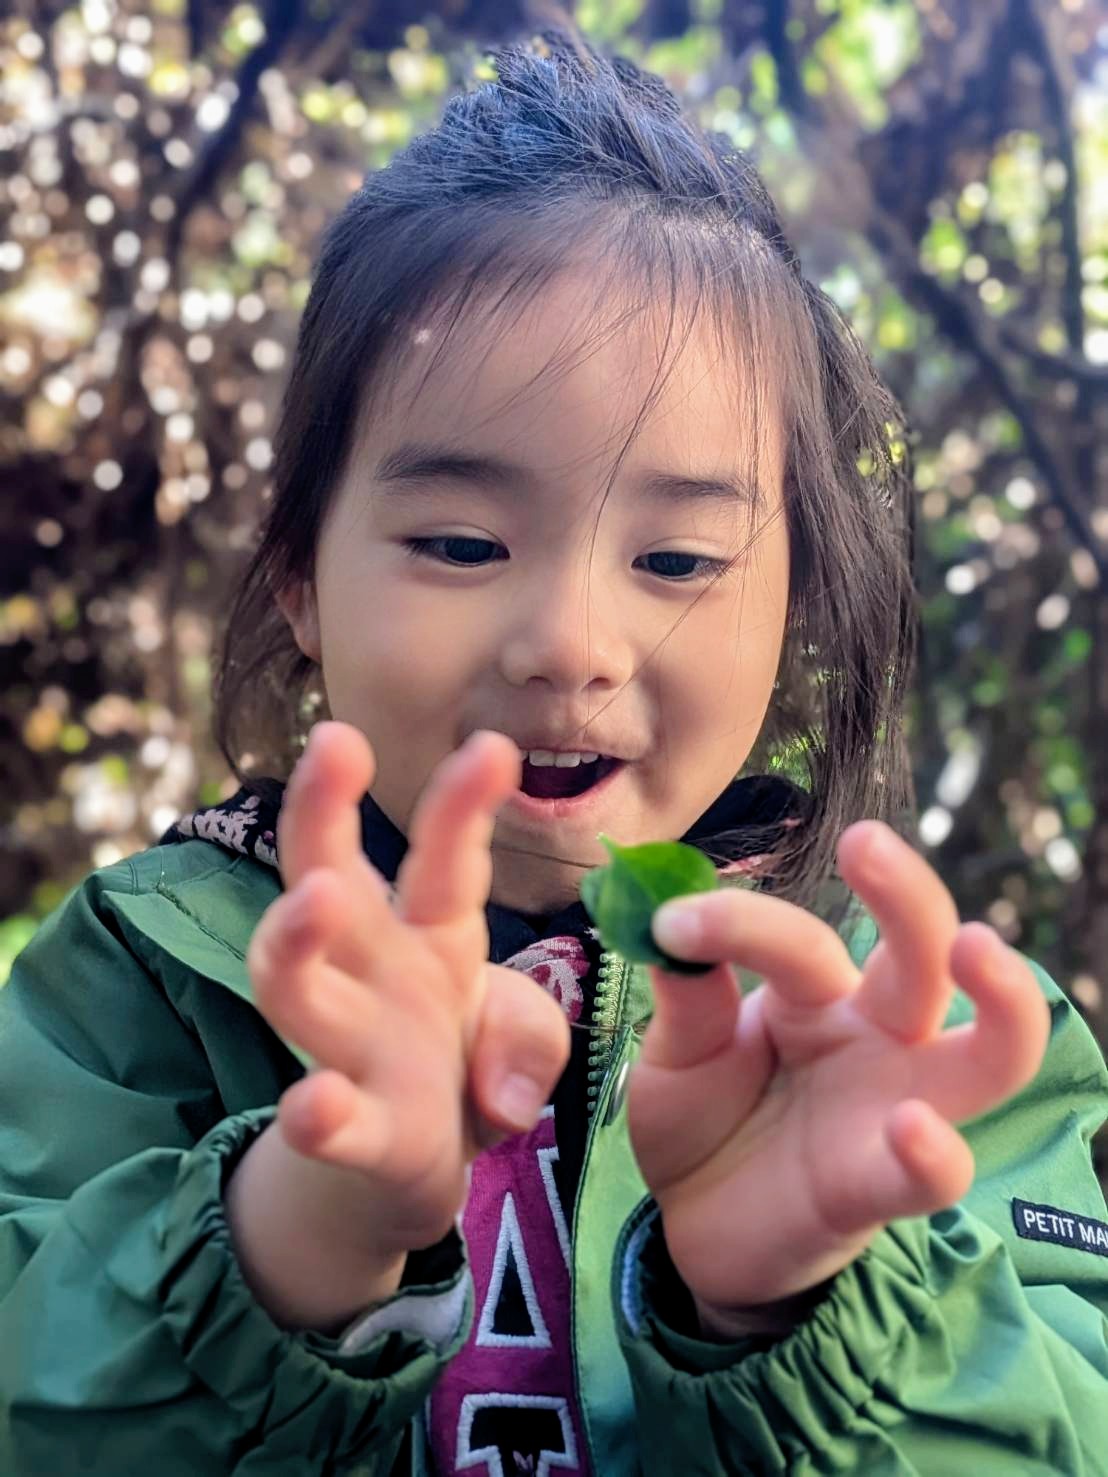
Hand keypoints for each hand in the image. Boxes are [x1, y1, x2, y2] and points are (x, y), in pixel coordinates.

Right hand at [246, 721, 569, 1258]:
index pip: (443, 858)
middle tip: (334, 740)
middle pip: (328, 876)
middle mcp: (374, 971)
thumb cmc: (466, 1066)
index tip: (494, 746)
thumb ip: (529, 1038)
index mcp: (429, 933)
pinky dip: (320, 1118)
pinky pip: (334, 1123)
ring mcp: (356, 1047)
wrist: (419, 1166)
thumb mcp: (521, 1034)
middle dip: (324, 807)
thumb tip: (504, 1094)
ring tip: (317, 897)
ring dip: (295, 939)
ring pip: (297, 987)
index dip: (463, 802)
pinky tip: (313, 1108)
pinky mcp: (364, 1132)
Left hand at [627, 820, 1049, 1327]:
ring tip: (976, 949)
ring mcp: (894, 1109)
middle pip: (926, 953)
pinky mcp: (882, 1187)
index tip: (669, 921)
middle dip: (908, 891)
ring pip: (992, 1050)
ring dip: (1004, 999)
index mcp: (819, 993)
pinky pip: (937, 1173)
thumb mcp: (675, 1053)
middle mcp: (877, 1036)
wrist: (693, 1223)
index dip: (738, 921)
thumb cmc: (703, 1119)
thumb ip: (687, 1000)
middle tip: (864, 841)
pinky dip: (936, 1153)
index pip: (801, 937)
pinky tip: (912, 1128)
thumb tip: (668, 925)